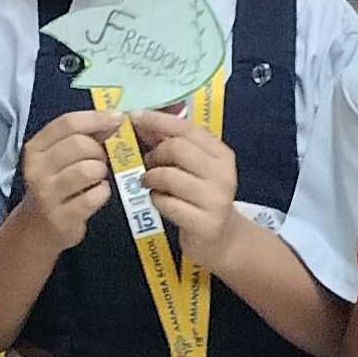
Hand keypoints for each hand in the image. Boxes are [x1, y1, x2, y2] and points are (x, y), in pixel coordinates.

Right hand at [15, 107, 123, 248]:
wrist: (36, 229)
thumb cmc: (53, 186)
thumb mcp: (56, 159)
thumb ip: (80, 138)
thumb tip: (113, 120)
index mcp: (35, 148)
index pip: (67, 123)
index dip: (97, 118)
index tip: (118, 119)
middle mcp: (37, 169)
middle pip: (80, 145)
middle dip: (99, 150)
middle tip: (101, 159)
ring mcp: (48, 195)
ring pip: (89, 170)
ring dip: (101, 171)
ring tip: (97, 177)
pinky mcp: (62, 217)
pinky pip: (95, 196)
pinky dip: (102, 192)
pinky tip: (96, 194)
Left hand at [131, 104, 244, 263]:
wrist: (222, 239)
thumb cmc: (201, 197)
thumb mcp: (195, 168)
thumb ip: (174, 144)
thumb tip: (143, 121)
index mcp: (222, 154)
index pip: (187, 128)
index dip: (158, 120)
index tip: (134, 116)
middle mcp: (223, 174)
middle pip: (177, 148)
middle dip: (155, 154)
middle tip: (148, 163)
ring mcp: (216, 200)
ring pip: (168, 176)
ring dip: (151, 178)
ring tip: (150, 183)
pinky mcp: (204, 223)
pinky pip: (166, 203)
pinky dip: (156, 199)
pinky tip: (160, 201)